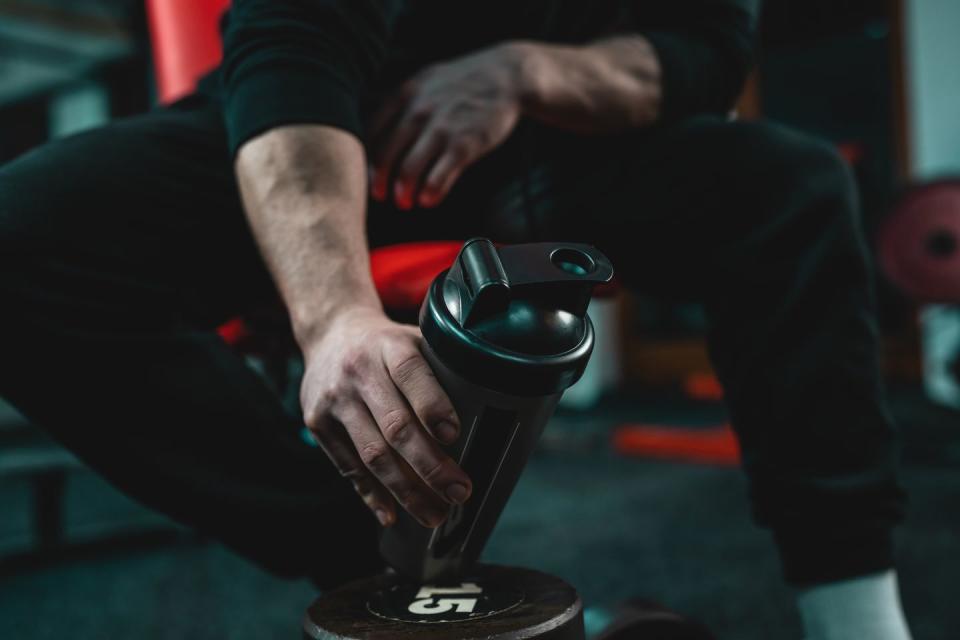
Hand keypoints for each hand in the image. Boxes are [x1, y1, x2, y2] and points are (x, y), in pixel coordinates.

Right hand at [301, 307, 471, 527]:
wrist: (330, 334)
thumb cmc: (388, 344)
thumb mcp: (415, 338)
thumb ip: (444, 365)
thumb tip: (496, 403)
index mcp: (390, 346)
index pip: (412, 374)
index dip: (433, 406)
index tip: (455, 436)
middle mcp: (360, 372)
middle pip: (396, 426)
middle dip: (431, 465)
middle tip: (459, 492)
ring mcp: (335, 400)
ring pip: (372, 454)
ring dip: (406, 490)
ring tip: (434, 514)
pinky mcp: (317, 424)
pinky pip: (347, 467)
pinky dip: (371, 495)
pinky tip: (392, 515)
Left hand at [369, 42, 528, 209]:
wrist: (507, 76)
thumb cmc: (466, 81)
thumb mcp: (426, 80)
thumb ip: (403, 101)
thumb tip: (380, 128)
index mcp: (404, 95)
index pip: (373, 134)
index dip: (369, 160)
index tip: (372, 176)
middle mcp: (418, 112)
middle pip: (386, 156)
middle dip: (381, 182)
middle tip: (383, 196)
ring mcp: (441, 129)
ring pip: (409, 170)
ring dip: (404, 192)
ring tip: (407, 202)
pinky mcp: (464, 145)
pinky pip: (438, 177)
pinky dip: (430, 193)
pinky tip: (429, 200)